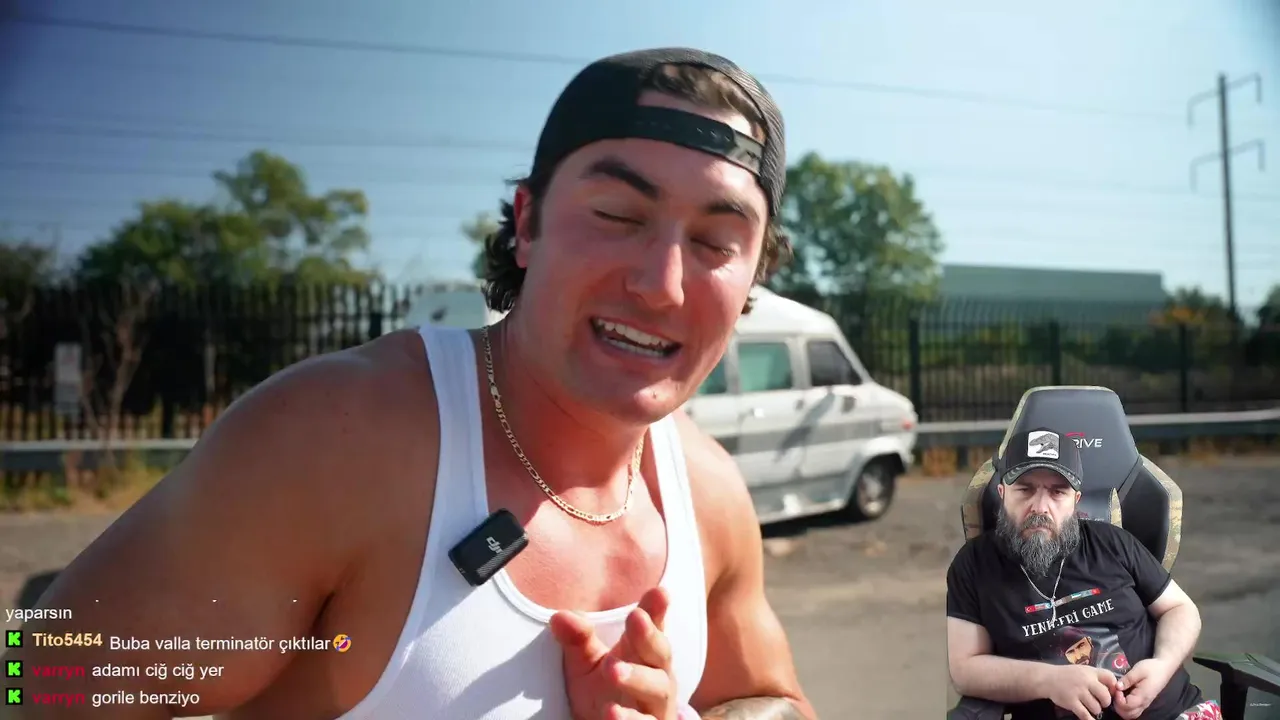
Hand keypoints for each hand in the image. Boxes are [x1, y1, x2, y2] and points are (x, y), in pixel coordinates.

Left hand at [550, 587, 677, 719]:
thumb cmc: (602, 692)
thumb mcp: (586, 664)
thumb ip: (577, 640)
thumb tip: (559, 617)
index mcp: (644, 654)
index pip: (653, 628)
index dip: (657, 610)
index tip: (658, 592)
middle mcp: (658, 677)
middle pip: (661, 653)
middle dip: (648, 636)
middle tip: (634, 618)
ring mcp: (657, 707)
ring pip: (657, 690)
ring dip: (637, 677)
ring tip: (612, 669)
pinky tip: (611, 712)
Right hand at [1044, 664, 1116, 719]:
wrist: (1048, 679)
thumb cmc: (1067, 675)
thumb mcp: (1083, 670)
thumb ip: (1096, 676)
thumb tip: (1114, 687)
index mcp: (1090, 672)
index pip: (1110, 678)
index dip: (1113, 687)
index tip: (1111, 691)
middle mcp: (1086, 681)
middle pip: (1105, 696)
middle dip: (1105, 702)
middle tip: (1100, 702)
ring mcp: (1078, 692)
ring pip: (1096, 708)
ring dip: (1095, 710)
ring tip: (1089, 706)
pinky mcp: (1071, 702)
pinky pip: (1085, 715)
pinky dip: (1089, 719)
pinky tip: (1090, 719)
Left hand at [1112, 659, 1175, 718]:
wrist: (1164, 669)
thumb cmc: (1151, 668)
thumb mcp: (1138, 670)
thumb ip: (1127, 679)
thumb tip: (1117, 687)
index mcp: (1142, 696)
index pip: (1127, 706)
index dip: (1118, 699)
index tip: (1116, 689)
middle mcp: (1144, 703)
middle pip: (1128, 714)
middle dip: (1118, 705)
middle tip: (1116, 692)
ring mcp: (1144, 704)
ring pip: (1131, 714)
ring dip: (1121, 708)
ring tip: (1119, 694)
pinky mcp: (1144, 702)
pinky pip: (1134, 711)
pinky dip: (1126, 707)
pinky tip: (1123, 695)